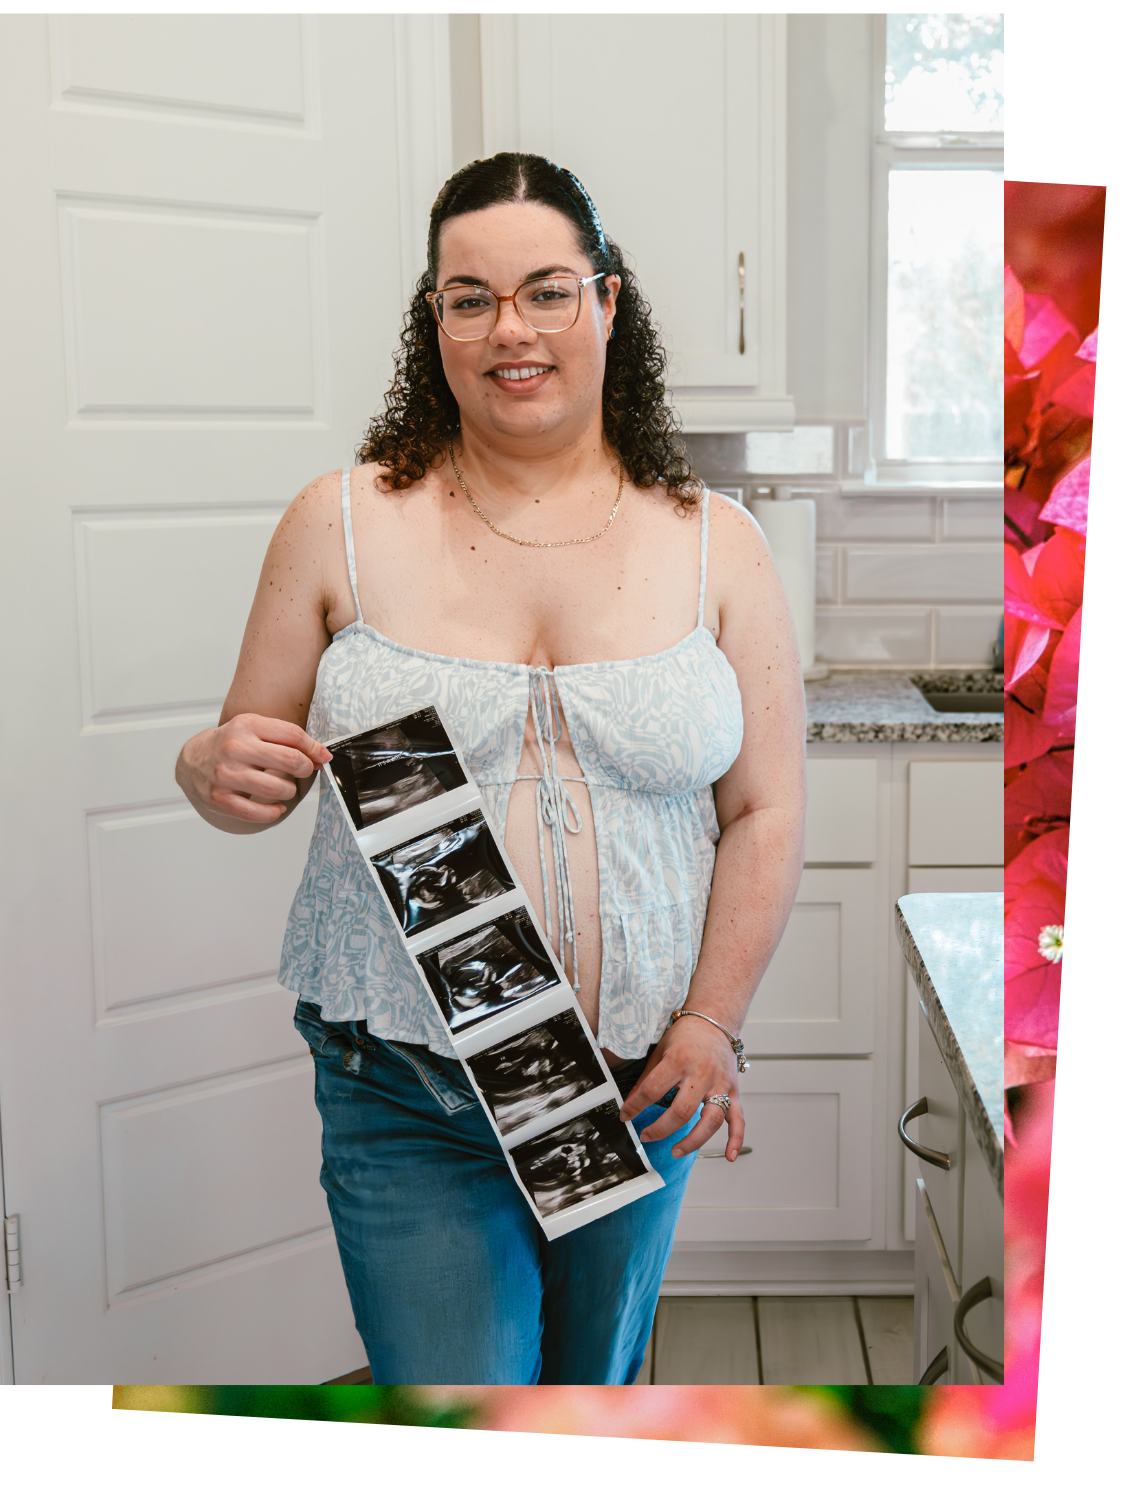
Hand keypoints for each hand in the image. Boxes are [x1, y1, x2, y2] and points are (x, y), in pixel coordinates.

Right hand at [176, 713, 330, 824]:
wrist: (193, 760)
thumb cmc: (230, 743)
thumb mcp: (255, 729)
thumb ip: (287, 738)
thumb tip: (321, 755)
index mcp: (247, 725)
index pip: (293, 735)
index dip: (314, 749)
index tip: (321, 757)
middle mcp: (235, 748)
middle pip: (290, 760)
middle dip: (305, 769)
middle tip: (303, 771)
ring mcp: (226, 774)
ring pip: (277, 788)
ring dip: (289, 791)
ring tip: (285, 789)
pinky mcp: (219, 798)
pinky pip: (257, 813)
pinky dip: (274, 812)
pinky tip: (276, 807)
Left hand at [618, 1015, 744, 1161]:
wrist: (714, 1021)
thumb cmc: (686, 1035)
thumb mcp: (660, 1052)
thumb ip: (648, 1079)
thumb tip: (631, 1103)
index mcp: (679, 1060)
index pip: (652, 1090)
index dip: (634, 1106)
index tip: (625, 1116)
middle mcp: (701, 1074)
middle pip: (681, 1111)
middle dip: (660, 1129)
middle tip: (646, 1135)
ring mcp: (720, 1084)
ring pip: (710, 1121)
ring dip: (693, 1141)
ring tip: (676, 1150)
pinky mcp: (734, 1091)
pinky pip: (738, 1119)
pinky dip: (736, 1140)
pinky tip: (729, 1156)